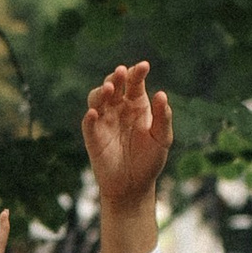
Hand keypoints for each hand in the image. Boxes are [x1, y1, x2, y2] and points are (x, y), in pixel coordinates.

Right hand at [81, 59, 170, 216]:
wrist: (134, 186)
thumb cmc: (150, 160)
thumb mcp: (162, 138)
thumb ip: (163, 117)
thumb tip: (161, 94)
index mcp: (136, 105)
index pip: (134, 83)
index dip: (137, 72)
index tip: (144, 66)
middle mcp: (118, 108)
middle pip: (113, 85)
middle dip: (116, 76)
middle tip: (122, 72)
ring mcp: (104, 121)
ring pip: (97, 99)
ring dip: (101, 91)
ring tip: (110, 89)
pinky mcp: (93, 136)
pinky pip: (88, 124)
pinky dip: (89, 117)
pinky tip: (94, 113)